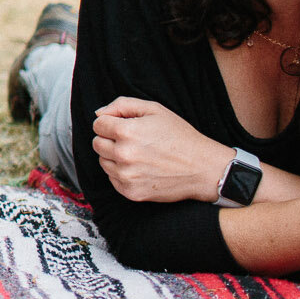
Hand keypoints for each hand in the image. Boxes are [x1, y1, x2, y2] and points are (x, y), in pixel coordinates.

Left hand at [91, 97, 229, 203]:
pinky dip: (121, 174)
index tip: (123, 126)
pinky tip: (140, 168)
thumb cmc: (179, 136)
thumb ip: (122, 105)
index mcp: (126, 132)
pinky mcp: (131, 193)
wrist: (202, 168)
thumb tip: (99, 114)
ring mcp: (127, 176)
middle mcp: (123, 155)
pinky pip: (113, 179)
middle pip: (97, 143)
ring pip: (103, 162)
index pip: (98, 124)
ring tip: (138, 154)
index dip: (110, 123)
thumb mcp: (154, 110)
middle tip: (132, 140)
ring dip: (114, 157)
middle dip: (110, 139)